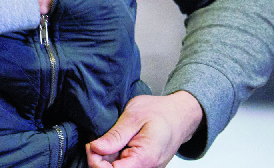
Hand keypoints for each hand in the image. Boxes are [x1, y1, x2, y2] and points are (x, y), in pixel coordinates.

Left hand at [85, 92, 203, 167]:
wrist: (181, 115)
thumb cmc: (161, 111)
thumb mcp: (134, 115)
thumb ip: (116, 134)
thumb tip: (96, 148)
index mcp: (145, 157)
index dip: (96, 161)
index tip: (92, 145)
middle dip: (99, 159)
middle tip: (95, 140)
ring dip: (107, 159)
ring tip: (107, 140)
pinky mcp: (145, 166)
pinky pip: (125, 166)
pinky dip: (115, 157)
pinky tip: (114, 145)